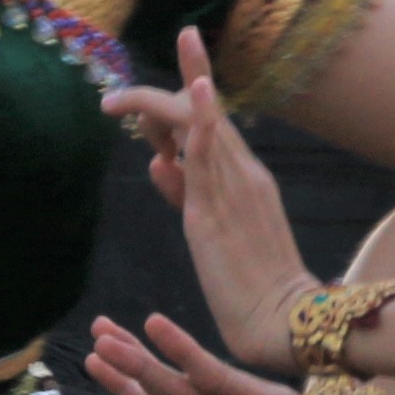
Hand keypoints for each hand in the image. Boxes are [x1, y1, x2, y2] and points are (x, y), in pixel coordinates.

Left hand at [100, 28, 324, 364]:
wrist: (280, 321)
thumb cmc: (251, 285)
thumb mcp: (214, 227)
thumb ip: (186, 192)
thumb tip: (158, 161)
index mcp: (249, 177)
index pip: (214, 119)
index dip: (190, 88)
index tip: (163, 72)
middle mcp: (245, 172)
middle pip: (203, 109)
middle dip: (164, 87)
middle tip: (115, 103)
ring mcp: (233, 189)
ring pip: (197, 124)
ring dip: (153, 104)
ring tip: (113, 104)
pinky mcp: (214, 212)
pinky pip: (207, 156)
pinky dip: (202, 118)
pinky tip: (198, 88)